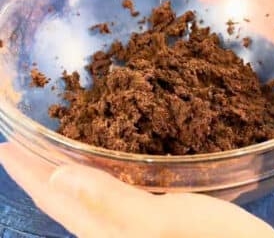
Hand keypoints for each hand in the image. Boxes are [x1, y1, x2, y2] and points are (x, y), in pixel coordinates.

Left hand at [0, 142, 273, 237]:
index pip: (54, 198)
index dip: (27, 173)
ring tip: (50, 148)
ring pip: (85, 192)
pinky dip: (97, 172)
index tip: (5, 145)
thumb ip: (111, 203)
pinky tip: (101, 163)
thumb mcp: (161, 224)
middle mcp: (112, 228)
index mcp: (107, 230)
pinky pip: (111, 190)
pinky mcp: (150, 216)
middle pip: (64, 196)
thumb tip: (58, 177)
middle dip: (39, 169)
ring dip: (65, 168)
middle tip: (21, 142)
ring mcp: (131, 223)